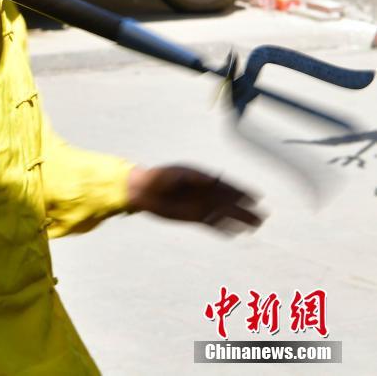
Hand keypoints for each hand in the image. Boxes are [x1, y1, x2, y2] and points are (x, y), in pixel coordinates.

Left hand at [127, 165, 262, 234]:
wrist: (144, 190)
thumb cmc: (159, 177)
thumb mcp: (177, 173)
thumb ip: (196, 177)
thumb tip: (215, 179)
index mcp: (205, 179)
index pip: (228, 187)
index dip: (243, 192)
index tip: (257, 197)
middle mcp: (207, 194)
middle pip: (231, 203)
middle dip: (246, 209)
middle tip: (263, 216)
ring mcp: (202, 206)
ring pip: (225, 215)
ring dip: (239, 221)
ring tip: (255, 227)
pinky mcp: (194, 217)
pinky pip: (212, 225)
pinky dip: (222, 229)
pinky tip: (234, 234)